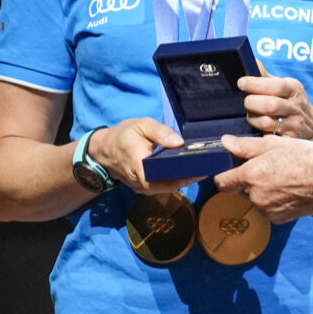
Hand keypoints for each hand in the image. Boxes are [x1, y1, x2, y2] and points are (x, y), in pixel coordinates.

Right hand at [88, 118, 203, 194]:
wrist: (104, 150)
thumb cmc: (123, 135)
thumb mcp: (141, 125)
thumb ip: (160, 132)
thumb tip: (180, 142)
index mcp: (137, 163)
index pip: (161, 176)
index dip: (182, 176)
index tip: (200, 169)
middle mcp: (139, 181)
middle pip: (167, 185)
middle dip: (188, 178)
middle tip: (208, 168)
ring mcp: (141, 187)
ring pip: (166, 188)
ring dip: (184, 181)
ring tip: (203, 170)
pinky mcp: (144, 188)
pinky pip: (162, 187)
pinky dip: (176, 181)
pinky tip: (190, 173)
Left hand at [216, 134, 312, 222]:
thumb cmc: (305, 156)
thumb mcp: (274, 144)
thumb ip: (246, 145)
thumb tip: (225, 142)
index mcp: (251, 176)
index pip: (222, 182)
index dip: (225, 174)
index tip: (232, 168)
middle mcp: (255, 196)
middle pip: (239, 190)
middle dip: (246, 181)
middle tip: (264, 168)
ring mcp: (267, 210)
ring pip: (254, 200)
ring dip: (260, 191)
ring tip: (280, 178)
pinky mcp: (279, 219)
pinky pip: (268, 209)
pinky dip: (272, 201)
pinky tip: (287, 189)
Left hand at [238, 65, 312, 143]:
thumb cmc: (292, 102)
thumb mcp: (285, 86)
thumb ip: (266, 77)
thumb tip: (252, 61)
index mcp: (293, 89)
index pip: (276, 86)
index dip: (256, 84)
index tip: (241, 82)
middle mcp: (295, 107)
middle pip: (270, 105)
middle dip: (252, 103)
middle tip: (246, 102)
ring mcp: (293, 125)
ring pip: (266, 123)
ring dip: (253, 119)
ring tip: (251, 116)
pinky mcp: (289, 141)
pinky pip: (269, 140)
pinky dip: (259, 137)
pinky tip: (254, 133)